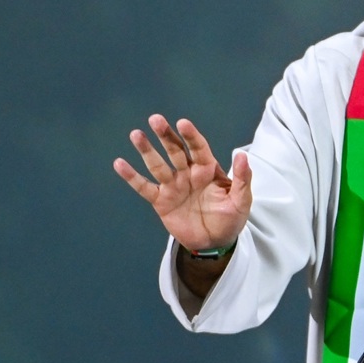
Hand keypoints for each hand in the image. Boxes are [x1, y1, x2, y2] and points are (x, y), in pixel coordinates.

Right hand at [113, 114, 251, 250]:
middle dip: (166, 135)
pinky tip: (119, 163)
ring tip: (135, 134)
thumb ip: (243, 178)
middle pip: (175, 150)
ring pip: (157, 165)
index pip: (199, 148)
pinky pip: (144, 187)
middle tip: (155, 119)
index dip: (191, 136)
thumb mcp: (242, 200)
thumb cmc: (230, 218)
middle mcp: (188, 173)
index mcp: (207, 169)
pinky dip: (132, 177)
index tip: (182, 123)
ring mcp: (173, 186)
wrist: (215, 242)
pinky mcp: (160, 201)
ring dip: (146, 150)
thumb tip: (242, 154)